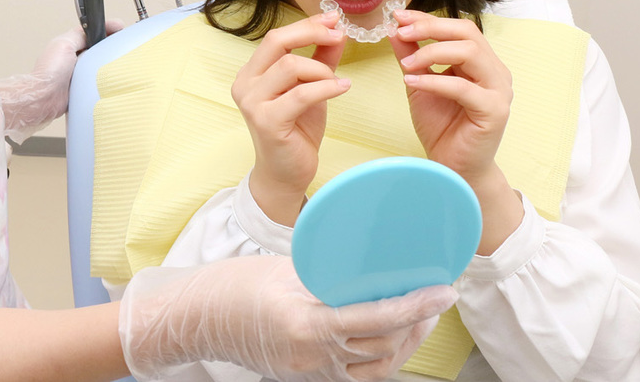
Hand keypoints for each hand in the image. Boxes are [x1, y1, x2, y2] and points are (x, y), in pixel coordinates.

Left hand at [0, 21, 122, 143]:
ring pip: (98, 63)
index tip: (120, 28)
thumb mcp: (65, 44)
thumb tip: (92, 28)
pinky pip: (96, 79)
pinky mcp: (80, 86)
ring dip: (106, 63)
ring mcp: (77, 72)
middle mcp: (72, 58)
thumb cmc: (49, 72)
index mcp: (68, 44)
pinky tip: (108, 78)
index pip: (91, 32)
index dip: (106, 29)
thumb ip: (79, 35)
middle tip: (121, 44)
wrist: (44, 98)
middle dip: (108, 45)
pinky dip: (102, 78)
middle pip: (97, 47)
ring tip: (117, 60)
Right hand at [118, 255, 456, 381]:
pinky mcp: (306, 379)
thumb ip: (327, 276)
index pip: (377, 317)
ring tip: (419, 318)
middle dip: (418, 323)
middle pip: (385, 346)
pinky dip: (380, 360)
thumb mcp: (284, 269)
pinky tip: (389, 340)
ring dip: (405, 344)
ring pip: (377, 368)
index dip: (416, 306)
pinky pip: (356, 378)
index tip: (443, 292)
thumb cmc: (231, 287)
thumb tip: (367, 269)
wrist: (196, 320)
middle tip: (436, 297)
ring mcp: (310, 372)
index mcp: (307, 322)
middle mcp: (313, 355)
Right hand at [231, 11, 346, 224]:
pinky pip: (301, 94)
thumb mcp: (311, 88)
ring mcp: (253, 103)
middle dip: (312, 33)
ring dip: (321, 70)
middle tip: (340, 36)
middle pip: (277, 41)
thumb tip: (338, 30)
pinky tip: (343, 87)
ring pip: (290, 66)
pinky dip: (327, 87)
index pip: (278, 36)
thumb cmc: (296, 130)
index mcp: (252, 72)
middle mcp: (245, 83)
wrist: (286, 173)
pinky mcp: (267, 121)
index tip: (334, 19)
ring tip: (337, 82)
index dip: (307, 24)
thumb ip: (321, 59)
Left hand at [389, 10, 511, 180]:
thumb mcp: (419, 83)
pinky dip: (434, 81)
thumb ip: (411, 55)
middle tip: (401, 32)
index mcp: (481, 62)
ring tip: (405, 64)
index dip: (428, 19)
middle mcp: (495, 71)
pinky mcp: (494, 111)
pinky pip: (463, 87)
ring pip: (470, 53)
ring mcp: (498, 91)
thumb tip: (395, 27)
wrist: (453, 167)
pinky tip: (411, 82)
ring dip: (432, 52)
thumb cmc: (441, 126)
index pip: (459, 27)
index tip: (398, 15)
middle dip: (430, 28)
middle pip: (468, 33)